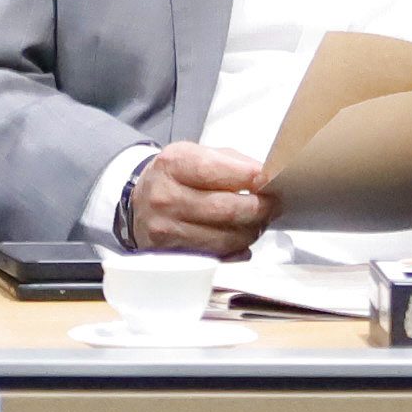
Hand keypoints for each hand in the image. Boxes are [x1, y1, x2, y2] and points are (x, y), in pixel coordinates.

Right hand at [128, 142, 276, 257]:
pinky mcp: (171, 253)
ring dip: (251, 232)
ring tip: (257, 222)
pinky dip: (236, 250)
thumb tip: (266, 179)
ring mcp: (166, 228)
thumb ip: (233, 162)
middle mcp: (165, 197)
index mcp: (173, 164)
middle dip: (260, 209)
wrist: (139, 201)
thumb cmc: (175, 177)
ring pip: (226, 238)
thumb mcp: (197, 154)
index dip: (251, 178)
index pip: (217, 171)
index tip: (269, 181)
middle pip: (226, 209)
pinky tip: (238, 238)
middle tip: (272, 205)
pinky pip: (217, 256)